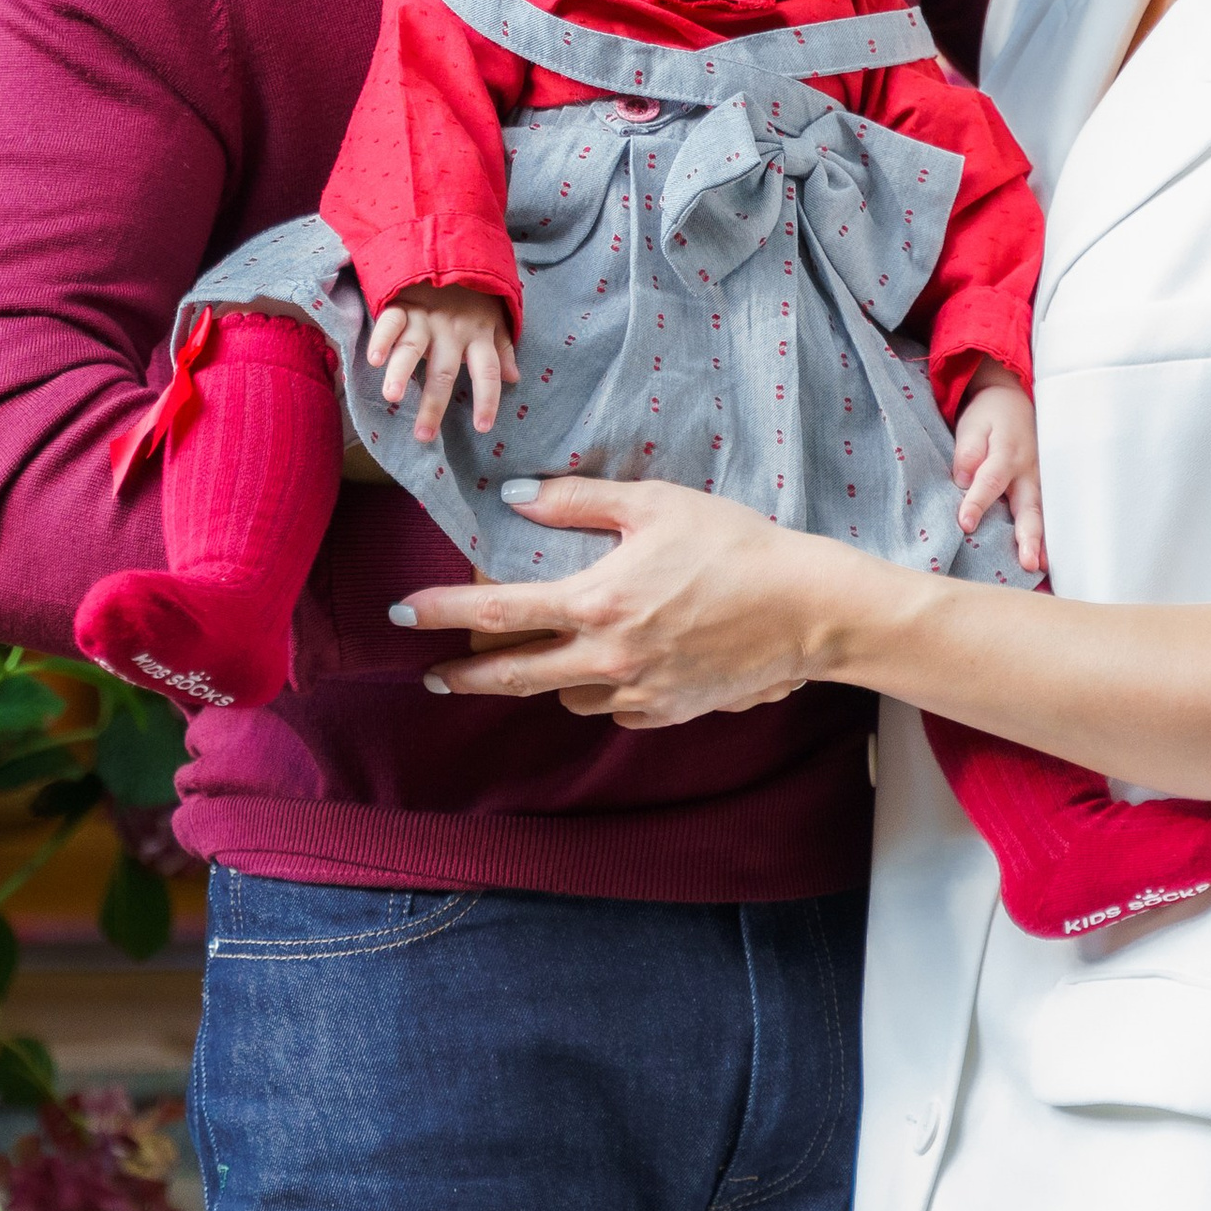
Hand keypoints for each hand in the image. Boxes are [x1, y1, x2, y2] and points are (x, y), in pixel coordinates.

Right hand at [368, 284, 516, 443]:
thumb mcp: (496, 315)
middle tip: (424, 436)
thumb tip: (515, 378)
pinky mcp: (402, 303)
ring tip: (392, 398)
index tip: (483, 428)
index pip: (488, 372)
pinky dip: (381, 339)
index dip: (487, 400)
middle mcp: (453, 329)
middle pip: (444, 372)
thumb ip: (503, 347)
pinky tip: (374, 358)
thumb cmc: (472, 290)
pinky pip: (391, 322)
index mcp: (479, 333)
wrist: (447, 245)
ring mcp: (426, 316)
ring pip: (414, 348)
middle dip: (434, 406)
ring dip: (402, 373)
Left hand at [392, 477, 862, 727]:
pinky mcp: (667, 712)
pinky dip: (599, 687)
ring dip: (546, 677)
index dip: (444, 613)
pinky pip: (613, 706)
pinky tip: (611, 666)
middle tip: (433, 677)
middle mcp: (607, 657)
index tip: (404, 613)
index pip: (499, 612)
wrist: (806, 610)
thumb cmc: (733, 544)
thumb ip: (577, 501)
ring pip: (567, 693)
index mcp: (596, 602)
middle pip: (514, 676)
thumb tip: (514, 498)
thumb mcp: (655, 504)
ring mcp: (637, 693)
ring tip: (542, 655)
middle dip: (466, 677)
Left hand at [952, 369, 1043, 570]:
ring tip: (1040, 566)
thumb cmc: (989, 417)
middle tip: (1027, 562)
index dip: (978, 503)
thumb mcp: (973, 424)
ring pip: (1042, 515)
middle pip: (1028, 505)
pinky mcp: (1043, 489)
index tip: (965, 524)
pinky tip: (1046, 560)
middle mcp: (1028, 471)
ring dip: (1042, 542)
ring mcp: (1040, 482)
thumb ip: (968, 450)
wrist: (1014, 402)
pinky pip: (1046, 515)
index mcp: (1006, 452)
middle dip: (1028, 535)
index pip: (990, 480)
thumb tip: (963, 479)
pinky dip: (1048, 538)